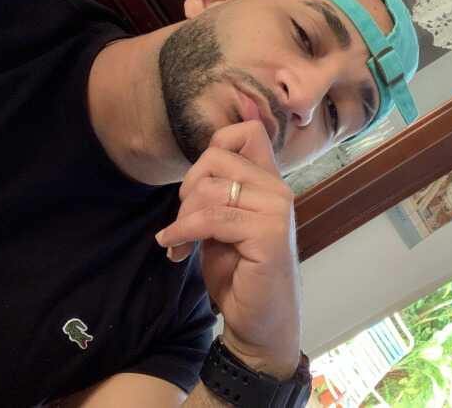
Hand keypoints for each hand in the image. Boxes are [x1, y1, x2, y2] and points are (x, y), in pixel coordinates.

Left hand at [155, 121, 301, 378]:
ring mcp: (276, 209)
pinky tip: (174, 248)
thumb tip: (203, 154)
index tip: (199, 179)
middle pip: (216, 158)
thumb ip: (217, 190)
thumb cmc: (239, 271)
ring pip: (209, 190)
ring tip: (178, 241)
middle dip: (188, 187)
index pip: (248, 132)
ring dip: (182, 218)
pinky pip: (210, 219)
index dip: (216, 143)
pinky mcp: (268, 233)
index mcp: (268, 182)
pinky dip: (182, 232)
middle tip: (182, 219)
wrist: (259, 319)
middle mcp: (277, 189)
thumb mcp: (222, 221)